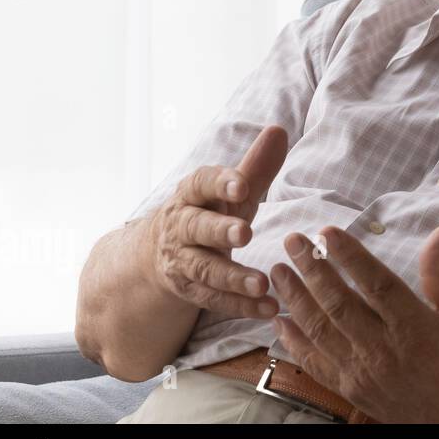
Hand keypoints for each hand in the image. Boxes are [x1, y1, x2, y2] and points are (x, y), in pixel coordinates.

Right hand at [145, 125, 287, 318]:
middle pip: (197, 227)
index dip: (220, 182)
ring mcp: (182, 260)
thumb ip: (255, 166)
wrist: (159, 253)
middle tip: (245, 233)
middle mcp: (182, 227)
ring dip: (233, 277)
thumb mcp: (230, 191)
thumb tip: (278, 130)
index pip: (201, 183)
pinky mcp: (188, 290)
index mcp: (192, 194)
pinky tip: (268, 307)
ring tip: (262, 283)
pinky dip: (241, 306)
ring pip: (204, 269)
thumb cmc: (209, 212)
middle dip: (219, 231)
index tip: (243, 184)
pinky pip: (214, 300)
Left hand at [269, 225, 438, 422]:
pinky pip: (316, 363)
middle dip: (311, 269)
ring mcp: (363, 373)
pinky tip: (280, 320)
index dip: (349, 256)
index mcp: (414, 326)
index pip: (376, 283)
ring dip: (295, 299)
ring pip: (320, 330)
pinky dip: (294, 342)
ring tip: (278, 272)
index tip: (326, 232)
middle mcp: (384, 350)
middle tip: (291, 241)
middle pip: (339, 303)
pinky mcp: (352, 390)